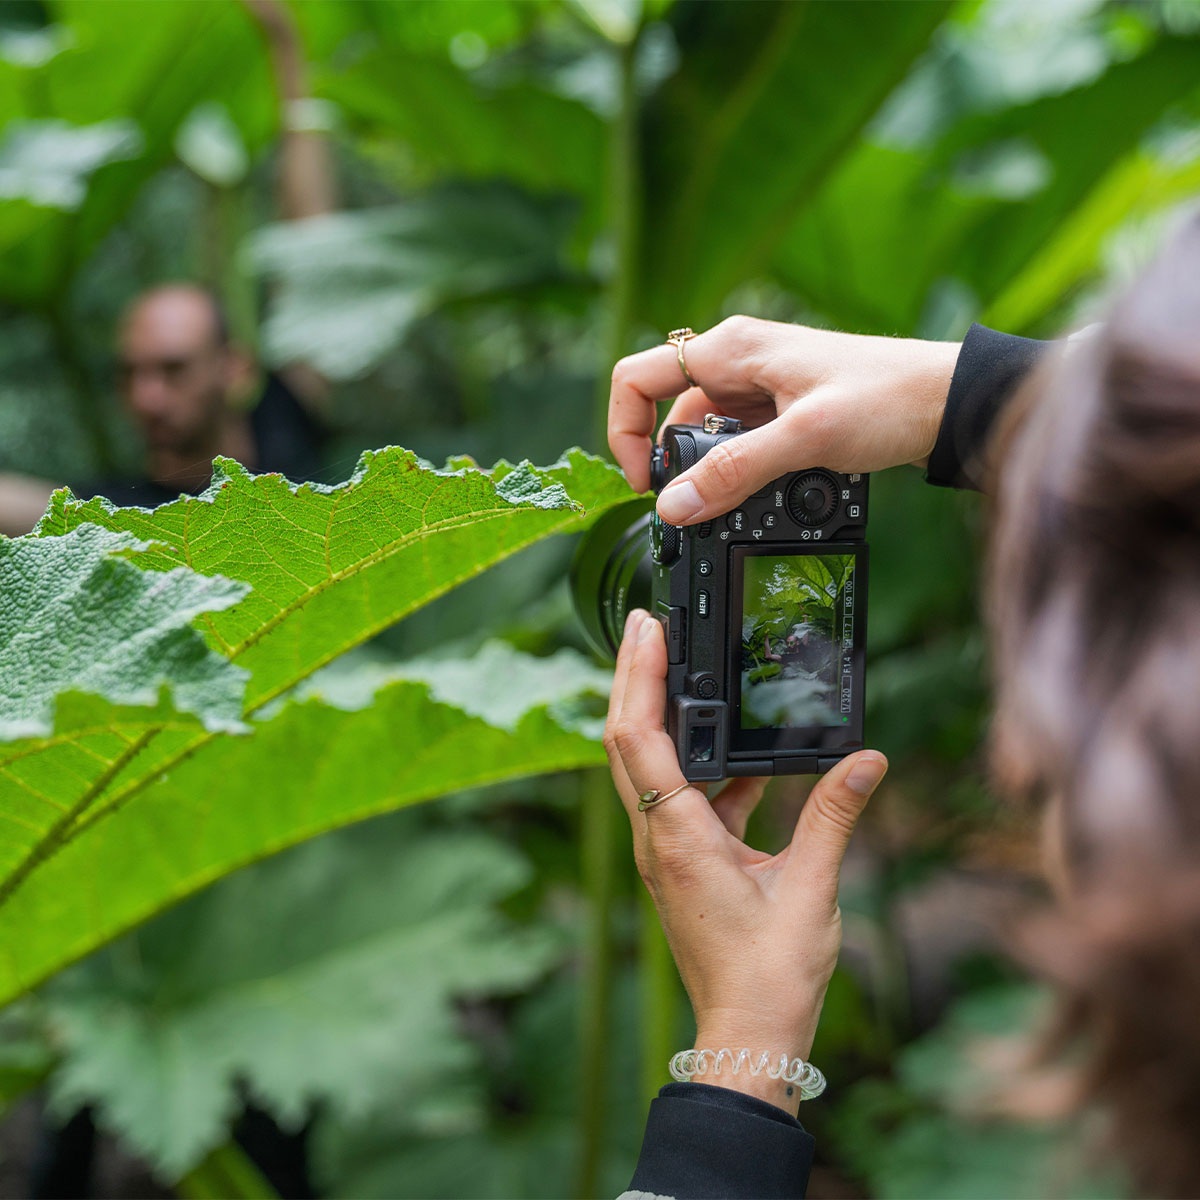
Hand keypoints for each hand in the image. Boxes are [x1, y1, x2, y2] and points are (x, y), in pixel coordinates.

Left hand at [604, 609, 887, 1114]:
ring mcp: (667, 850)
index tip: (646, 628)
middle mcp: (659, 839)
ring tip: (685, 668)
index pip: (639, 739)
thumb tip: (867, 759)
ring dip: (662, 716)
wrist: (748, 1035)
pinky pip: (684, 797)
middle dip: (632, 678)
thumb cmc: (770, 974)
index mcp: (679, 838)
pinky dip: (703, 765)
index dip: (638, 678)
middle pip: (627, 741)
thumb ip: (835, 816)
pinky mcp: (684, 862)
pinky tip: (744, 757)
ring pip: (650, 766)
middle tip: (646, 624)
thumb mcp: (811, 888)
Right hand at [608, 315, 959, 524]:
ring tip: (745, 498)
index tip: (647, 480)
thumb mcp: (805, 439)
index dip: (625, 430)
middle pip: (668, 413)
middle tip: (698, 503)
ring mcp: (759, 386)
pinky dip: (742, 471)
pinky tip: (769, 490)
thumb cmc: (887, 398)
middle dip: (674, 462)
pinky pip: (738, 443)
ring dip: (712, 471)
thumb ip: (735, 472)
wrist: (946, 402)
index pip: (637, 378)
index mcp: (730, 348)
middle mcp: (737, 361)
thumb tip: (673, 506)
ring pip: (704, 434)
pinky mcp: (780, 410)